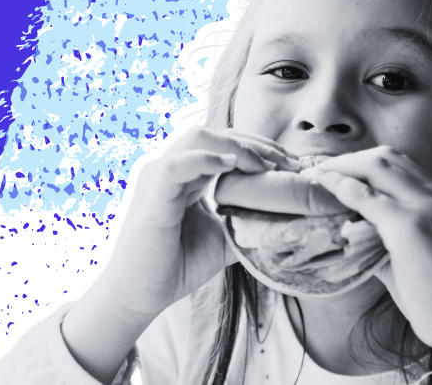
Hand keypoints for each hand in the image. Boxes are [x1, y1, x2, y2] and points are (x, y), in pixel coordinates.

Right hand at [102, 127, 303, 314]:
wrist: (139, 296)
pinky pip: (176, 164)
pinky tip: (231, 165)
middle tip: (288, 164)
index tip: (292, 165)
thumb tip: (288, 218)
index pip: (225, 144)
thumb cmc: (176, 265)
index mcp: (187, 175)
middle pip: (216, 134)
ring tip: (265, 167)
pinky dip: (206, 159)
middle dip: (256, 144)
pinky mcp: (152, 196)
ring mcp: (158, 178)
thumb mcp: (223, 239)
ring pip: (198, 138)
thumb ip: (247, 222)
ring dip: (238, 147)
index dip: (259, 148)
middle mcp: (171, 168)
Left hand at [303, 146, 431, 367]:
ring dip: (343, 167)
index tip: (340, 172)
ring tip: (318, 176)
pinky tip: (324, 189)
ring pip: (377, 166)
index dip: (366, 163)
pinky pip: (367, 197)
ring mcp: (426, 207)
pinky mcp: (410, 225)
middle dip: (351, 159)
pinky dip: (341, 188)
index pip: (401, 166)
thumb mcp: (415, 256)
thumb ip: (387, 238)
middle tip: (323, 171)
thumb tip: (351, 234)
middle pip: (388, 157)